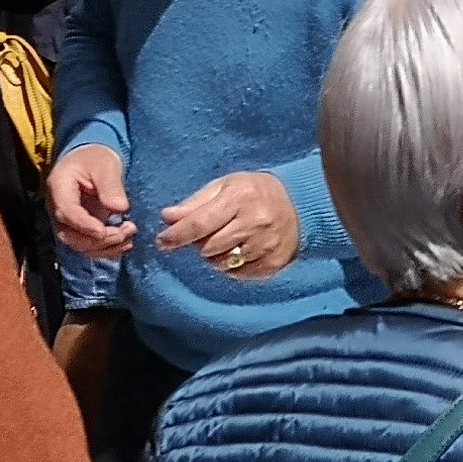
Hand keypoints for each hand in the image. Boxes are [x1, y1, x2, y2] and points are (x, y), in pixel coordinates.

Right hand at [49, 143, 133, 256]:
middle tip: (124, 232)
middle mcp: (59, 209)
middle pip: (69, 235)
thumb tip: (120, 208)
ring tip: (129, 237)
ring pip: (79, 245)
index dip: (84, 225)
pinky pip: (89, 246)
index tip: (104, 230)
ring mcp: (69, 221)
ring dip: (105, 247)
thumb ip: (111, 186)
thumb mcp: (106, 165)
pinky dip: (107, 250)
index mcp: (59, 188)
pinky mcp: (81, 229)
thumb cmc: (96, 158)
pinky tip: (126, 244)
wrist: (92, 160)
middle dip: (97, 240)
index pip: (66, 212)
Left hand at [156, 170, 298, 279]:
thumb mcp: (224, 186)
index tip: (162, 241)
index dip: (176, 235)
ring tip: (225, 241)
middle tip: (207, 234)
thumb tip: (166, 218)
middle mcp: (255, 222)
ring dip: (215, 256)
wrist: (300, 205)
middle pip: (208, 247)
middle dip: (199, 244)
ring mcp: (266, 245)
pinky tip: (239, 251)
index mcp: (240, 198)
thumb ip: (194, 203)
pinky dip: (232, 267)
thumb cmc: (254, 192)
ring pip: (222, 263)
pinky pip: (238, 274)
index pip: (199, 223)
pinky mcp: (273, 263)